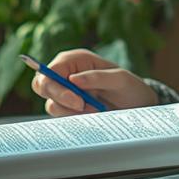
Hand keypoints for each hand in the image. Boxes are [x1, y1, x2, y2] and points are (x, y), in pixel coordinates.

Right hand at [30, 48, 157, 116]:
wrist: (137, 106)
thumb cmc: (129, 87)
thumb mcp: (120, 79)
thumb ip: (97, 77)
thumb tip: (74, 79)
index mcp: (74, 60)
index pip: (50, 70)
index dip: (57, 87)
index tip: (77, 101)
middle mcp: (65, 73)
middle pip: (42, 86)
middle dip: (60, 100)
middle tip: (82, 107)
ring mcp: (65, 92)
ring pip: (51, 104)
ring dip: (71, 112)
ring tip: (96, 110)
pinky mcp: (68, 108)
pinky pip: (61, 115)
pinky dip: (74, 118)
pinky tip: (91, 115)